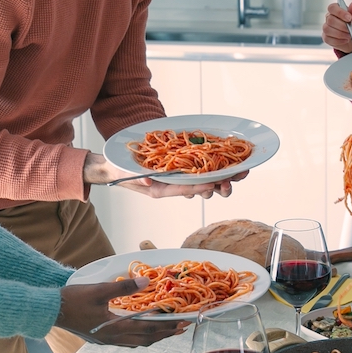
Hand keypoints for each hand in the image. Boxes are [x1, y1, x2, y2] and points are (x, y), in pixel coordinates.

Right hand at [56, 277, 186, 346]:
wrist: (51, 311)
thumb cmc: (73, 300)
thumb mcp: (99, 290)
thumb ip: (123, 287)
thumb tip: (146, 281)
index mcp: (115, 328)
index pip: (148, 329)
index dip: (167, 327)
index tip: (182, 323)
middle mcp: (113, 338)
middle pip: (146, 339)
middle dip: (165, 333)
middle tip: (181, 327)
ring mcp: (107, 340)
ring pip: (137, 342)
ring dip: (154, 336)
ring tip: (167, 330)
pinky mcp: (101, 338)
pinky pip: (127, 341)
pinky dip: (140, 336)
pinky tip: (141, 330)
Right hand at [82, 152, 244, 197]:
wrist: (114, 167)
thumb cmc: (119, 170)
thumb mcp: (125, 173)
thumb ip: (137, 176)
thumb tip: (149, 180)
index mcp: (161, 190)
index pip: (185, 188)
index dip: (203, 184)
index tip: (218, 180)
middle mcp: (172, 186)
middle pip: (200, 188)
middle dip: (218, 185)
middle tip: (234, 179)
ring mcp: (177, 179)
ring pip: (204, 182)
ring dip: (222, 179)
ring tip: (238, 173)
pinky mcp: (179, 171)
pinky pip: (200, 172)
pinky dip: (215, 168)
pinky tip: (229, 162)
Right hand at [322, 0, 351, 53]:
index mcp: (336, 10)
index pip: (332, 8)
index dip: (340, 12)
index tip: (349, 18)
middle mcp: (329, 18)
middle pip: (330, 20)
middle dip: (342, 26)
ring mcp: (326, 28)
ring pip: (328, 29)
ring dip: (340, 34)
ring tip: (350, 36)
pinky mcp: (326, 37)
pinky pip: (328, 39)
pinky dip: (339, 41)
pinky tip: (346, 40)